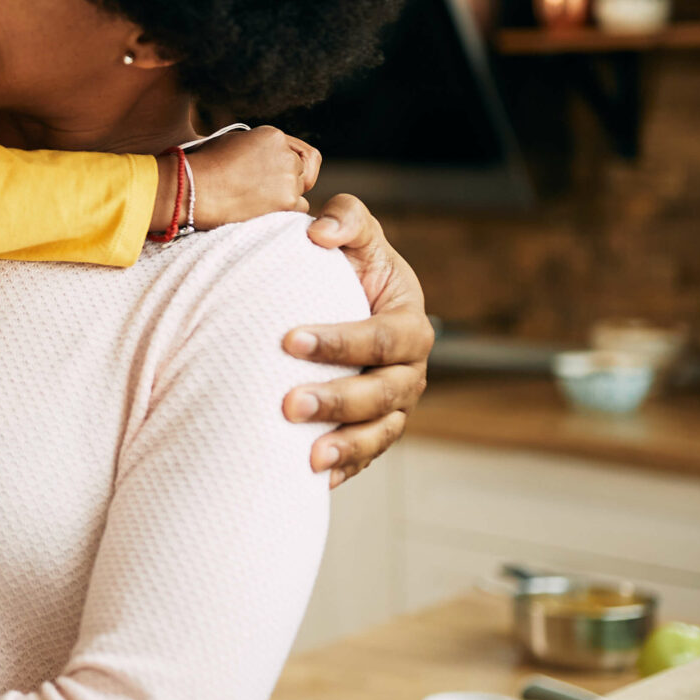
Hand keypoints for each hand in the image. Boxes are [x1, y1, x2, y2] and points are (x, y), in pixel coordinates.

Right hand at [177, 125, 318, 229]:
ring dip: (283, 195)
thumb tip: (264, 159)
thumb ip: (255, 147)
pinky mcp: (288, 201)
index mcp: (272, 135)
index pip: (294, 150)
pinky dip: (284, 211)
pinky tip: (262, 210)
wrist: (192, 190)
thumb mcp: (230, 142)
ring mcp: (289, 178)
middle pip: (299, 169)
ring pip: (299, 189)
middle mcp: (285, 154)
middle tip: (259, 189)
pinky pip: (299, 208)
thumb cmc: (202, 167)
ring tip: (254, 199)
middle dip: (284, 178)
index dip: (283, 162)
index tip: (272, 173)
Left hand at [285, 194, 431, 486]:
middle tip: (289, 404)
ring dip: (346, 446)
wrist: (345, 302)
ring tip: (309, 457)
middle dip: (339, 400)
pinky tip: (311, 480)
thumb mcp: (355, 235)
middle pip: (383, 393)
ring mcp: (395, 405)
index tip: (288, 338)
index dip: (340, 340)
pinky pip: (366, 456)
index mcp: (411, 323)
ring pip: (380, 432)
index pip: (382, 336)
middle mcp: (410, 370)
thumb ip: (346, 219)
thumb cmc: (348, 266)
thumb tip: (319, 232)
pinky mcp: (374, 430)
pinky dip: (344, 470)